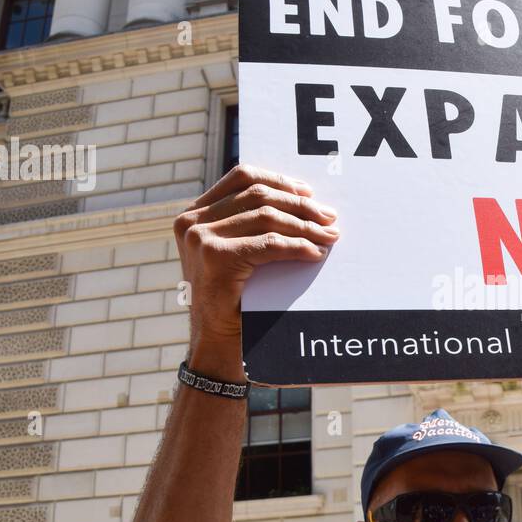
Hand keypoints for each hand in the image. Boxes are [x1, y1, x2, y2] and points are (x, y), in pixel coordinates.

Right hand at [173, 165, 338, 375]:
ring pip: (267, 216)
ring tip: (329, 236)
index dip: (280, 180)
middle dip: (300, 205)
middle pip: (258, 195)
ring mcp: (201, 238)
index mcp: (195, 214)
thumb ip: (250, 225)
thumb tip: (303, 200)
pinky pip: (269, 243)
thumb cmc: (234, 300)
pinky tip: (315, 253)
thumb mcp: (235, 253)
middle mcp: (192, 222)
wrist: (217, 344)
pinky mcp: (215, 257)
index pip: (242, 177)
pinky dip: (298, 246)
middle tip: (330, 217)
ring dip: (305, 226)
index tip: (309, 192)